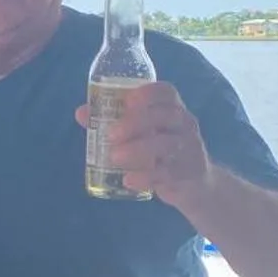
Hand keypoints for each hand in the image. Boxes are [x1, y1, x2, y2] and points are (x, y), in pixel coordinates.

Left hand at [76, 82, 212, 207]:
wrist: (195, 184)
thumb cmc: (162, 150)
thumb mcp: (144, 134)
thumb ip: (114, 122)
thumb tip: (82, 113)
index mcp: (173, 109)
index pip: (167, 92)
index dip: (148, 93)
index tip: (128, 99)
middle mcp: (185, 125)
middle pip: (166, 116)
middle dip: (136, 122)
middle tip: (110, 134)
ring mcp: (190, 149)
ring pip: (167, 145)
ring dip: (138, 150)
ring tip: (114, 157)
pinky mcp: (189, 174)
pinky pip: (168, 173)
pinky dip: (146, 177)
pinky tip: (128, 180)